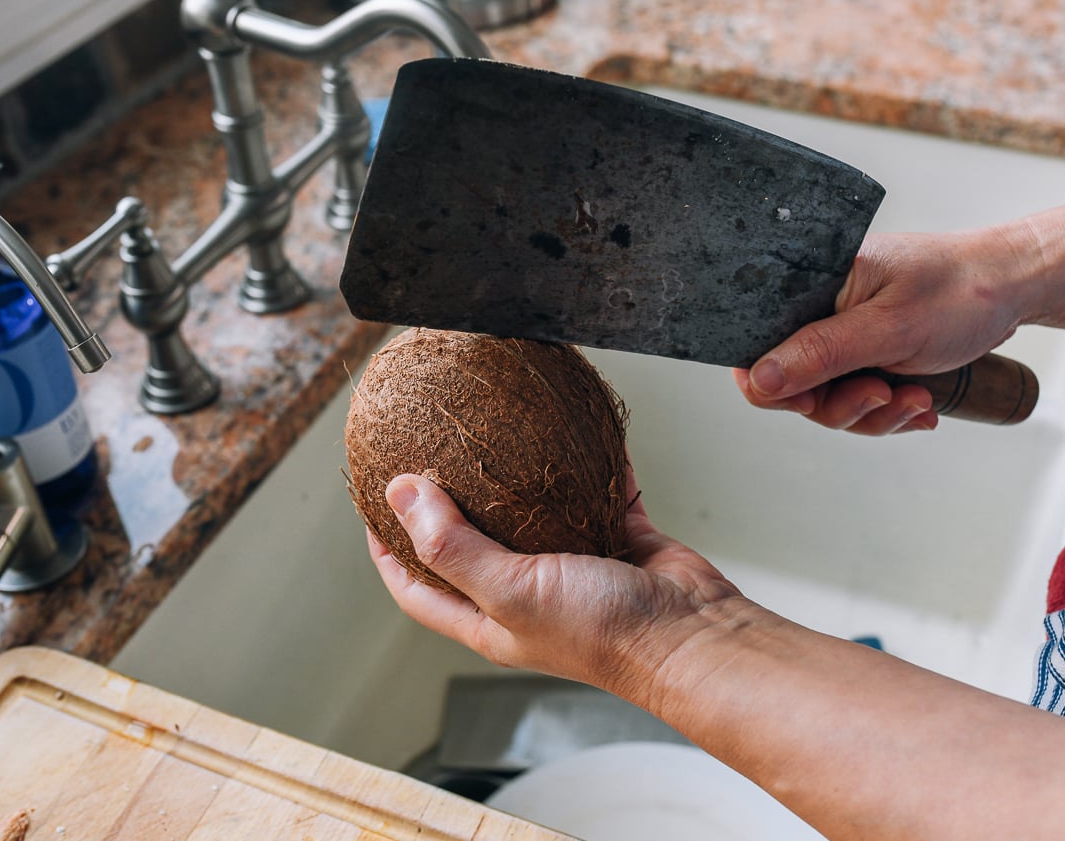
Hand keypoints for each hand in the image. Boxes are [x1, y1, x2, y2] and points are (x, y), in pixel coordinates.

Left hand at [366, 469, 747, 704]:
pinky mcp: (616, 538)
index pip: (417, 586)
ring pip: (532, 513)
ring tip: (494, 432)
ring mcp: (572, 566)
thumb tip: (400, 493)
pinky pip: (594, 491)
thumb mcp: (512, 591)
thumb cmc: (605, 633)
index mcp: (490, 620)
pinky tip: (577, 431)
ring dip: (515, 478)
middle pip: (469, 544)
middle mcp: (525, 595)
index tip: (372, 504)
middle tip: (429, 452)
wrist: (692, 634)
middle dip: (445, 504)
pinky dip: (586, 464)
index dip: (387, 549)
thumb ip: (454, 545)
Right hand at [735, 228, 1030, 433]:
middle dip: (841, 404)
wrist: (1017, 287)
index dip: (777, 383)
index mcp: (814, 283)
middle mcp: (822, 307)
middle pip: (794, 382)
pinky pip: (858, 397)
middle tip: (883, 396)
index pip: (759, 343)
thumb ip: (820, 353)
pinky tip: (920, 404)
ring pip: (829, 398)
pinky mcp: (868, 352)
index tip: (813, 401)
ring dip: (872, 412)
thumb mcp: (889, 328)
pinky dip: (888, 411)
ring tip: (915, 399)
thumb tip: (760, 379)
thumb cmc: (963, 290)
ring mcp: (845, 332)